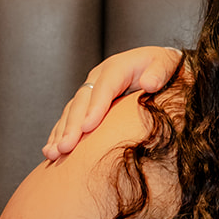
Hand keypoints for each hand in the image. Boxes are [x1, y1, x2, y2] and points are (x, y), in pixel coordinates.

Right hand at [42, 47, 182, 158]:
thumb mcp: (167, 64)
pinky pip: (69, 118)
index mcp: (118, 66)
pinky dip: (59, 134)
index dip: (95, 107)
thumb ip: (159, 72)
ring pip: (71, 111)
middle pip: (82, 101)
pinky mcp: (87, 102)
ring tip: (52, 153)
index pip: (104, 86)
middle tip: (65, 148)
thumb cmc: (165, 67)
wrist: (160, 65)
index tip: (87, 128)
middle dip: (72, 125)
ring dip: (60, 132)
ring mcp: (91, 89)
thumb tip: (149, 83)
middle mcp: (99, 77)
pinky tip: (51, 151)